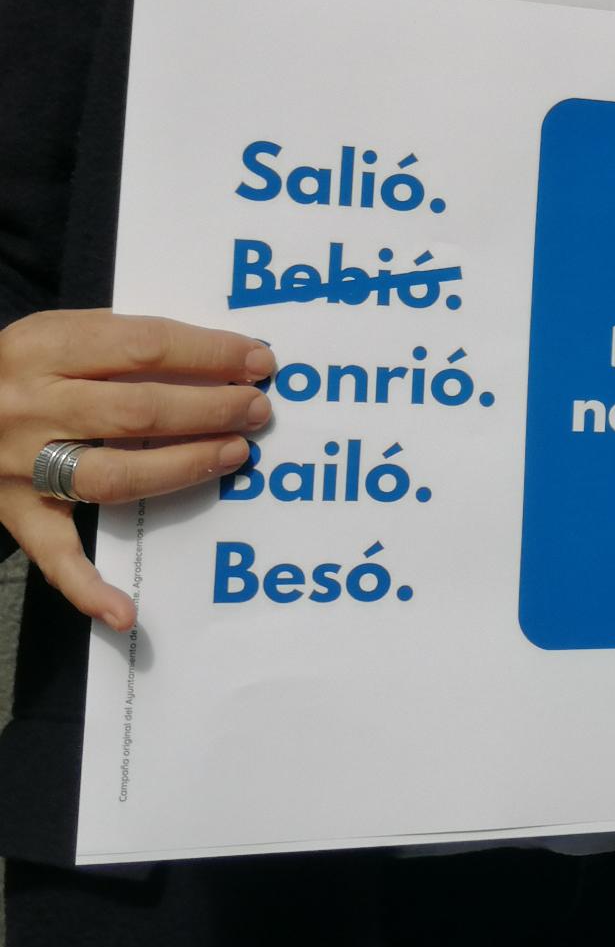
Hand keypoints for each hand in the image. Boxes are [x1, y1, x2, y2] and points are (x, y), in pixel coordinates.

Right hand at [0, 311, 274, 629]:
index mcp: (46, 347)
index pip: (144, 347)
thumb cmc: (22, 365)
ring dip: (183, 469)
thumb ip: (126, 342)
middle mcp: (31, 406)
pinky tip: (127, 613)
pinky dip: (89, 588)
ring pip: (112, 476)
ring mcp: (20, 464)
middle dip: (211, 411)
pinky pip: (53, 556)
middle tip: (256, 411)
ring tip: (234, 455)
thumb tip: (224, 359)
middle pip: (138, 412)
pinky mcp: (15, 511)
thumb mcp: (60, 332)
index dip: (209, 354)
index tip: (257, 361)